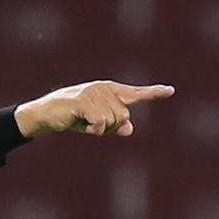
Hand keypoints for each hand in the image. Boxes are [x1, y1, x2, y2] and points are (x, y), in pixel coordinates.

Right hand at [14, 82, 175, 138]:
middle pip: (123, 117)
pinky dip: (92, 130)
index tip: (171, 90)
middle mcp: (105, 88)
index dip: (154, 93)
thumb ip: (115, 126)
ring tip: (84, 121)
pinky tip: (81, 123)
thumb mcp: (98, 125)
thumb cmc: (75, 118)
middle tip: (91, 124)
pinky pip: (100, 123)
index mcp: (111, 91)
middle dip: (110, 128)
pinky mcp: (84, 100)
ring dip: (99, 129)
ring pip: (112, 121)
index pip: (136, 93)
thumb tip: (129, 128)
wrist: (48, 113)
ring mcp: (95, 92)